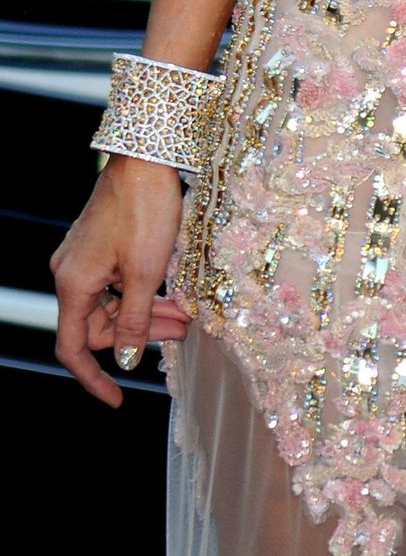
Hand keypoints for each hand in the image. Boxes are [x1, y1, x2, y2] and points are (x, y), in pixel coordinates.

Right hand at [51, 155, 184, 406]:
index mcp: (73, 284)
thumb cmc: (145, 210)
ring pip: (113, 302)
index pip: (73, 348)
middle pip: (98, 324)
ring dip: (147, 312)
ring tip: (186, 314)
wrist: (146, 156)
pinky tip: (172, 293)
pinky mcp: (100, 243)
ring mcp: (84, 256)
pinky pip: (117, 281)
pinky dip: (142, 291)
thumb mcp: (145, 272)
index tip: (117, 399)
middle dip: (139, 335)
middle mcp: (70, 272)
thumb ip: (135, 321)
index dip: (93, 378)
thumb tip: (126, 360)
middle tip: (182, 331)